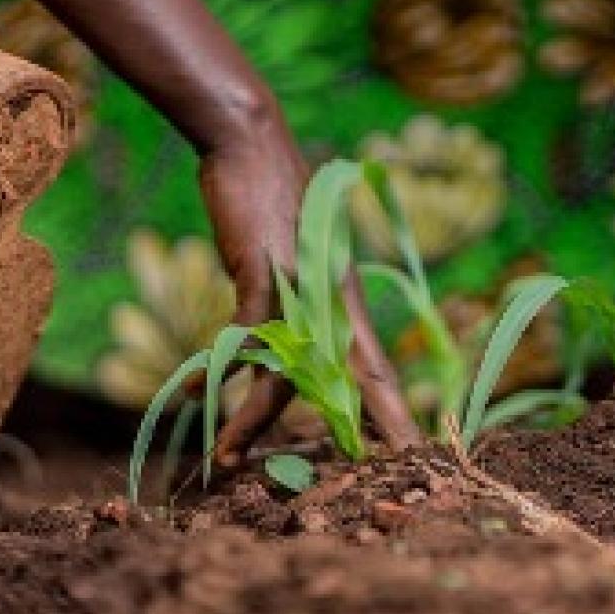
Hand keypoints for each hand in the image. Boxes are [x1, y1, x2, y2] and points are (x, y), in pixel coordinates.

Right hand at [198, 135, 418, 463]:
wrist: (252, 145)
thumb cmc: (271, 202)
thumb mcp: (290, 262)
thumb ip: (294, 303)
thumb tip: (281, 341)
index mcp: (343, 303)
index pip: (377, 368)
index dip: (397, 411)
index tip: (421, 450)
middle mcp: (331, 301)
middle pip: (362, 377)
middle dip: (383, 423)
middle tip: (409, 468)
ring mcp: (300, 288)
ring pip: (286, 374)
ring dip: (253, 423)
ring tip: (227, 461)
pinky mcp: (264, 273)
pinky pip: (243, 338)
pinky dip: (218, 369)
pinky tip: (193, 391)